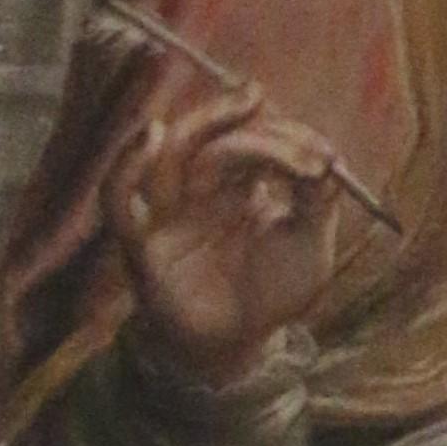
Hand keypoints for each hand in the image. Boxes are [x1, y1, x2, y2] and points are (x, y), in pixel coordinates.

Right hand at [104, 81, 361, 381]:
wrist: (240, 349)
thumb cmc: (273, 295)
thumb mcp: (311, 246)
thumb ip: (319, 202)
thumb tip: (326, 157)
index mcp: (240, 186)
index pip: (251, 140)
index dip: (282, 137)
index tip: (321, 155)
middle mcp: (201, 192)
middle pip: (206, 136)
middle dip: (229, 111)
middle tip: (257, 96)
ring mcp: (170, 216)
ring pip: (170, 155)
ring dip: (197, 123)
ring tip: (227, 106)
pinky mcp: (143, 246)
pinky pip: (120, 203)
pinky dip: (126, 167)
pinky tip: (152, 136)